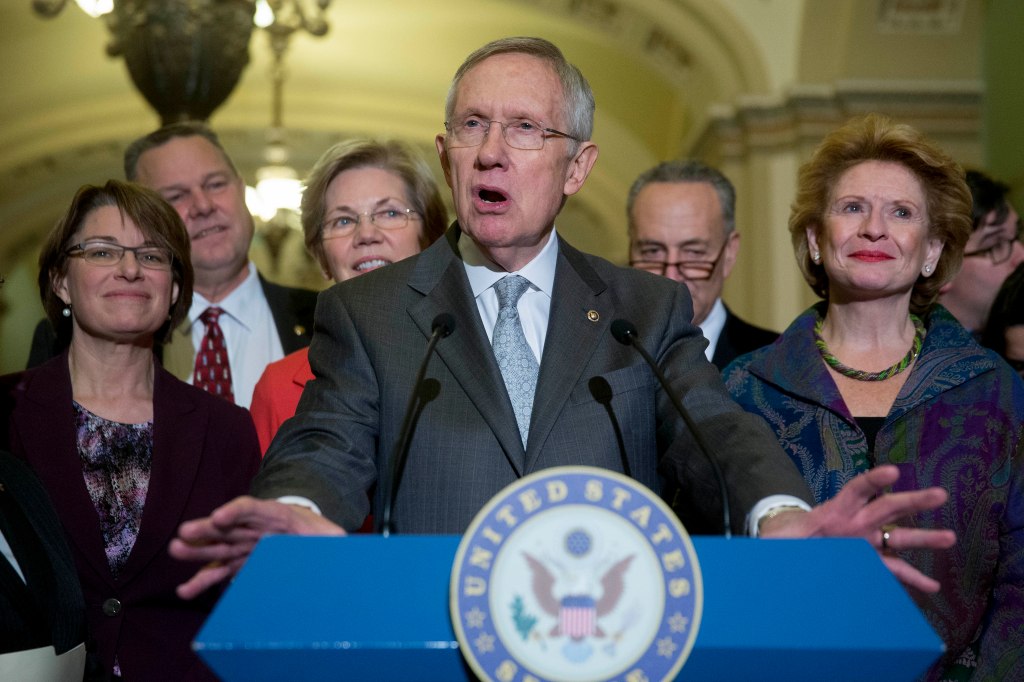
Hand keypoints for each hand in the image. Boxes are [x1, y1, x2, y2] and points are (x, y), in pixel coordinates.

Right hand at [169, 496, 345, 599]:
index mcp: (276, 515)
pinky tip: (185, 590)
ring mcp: (244, 545)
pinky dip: (202, 580)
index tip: (219, 517)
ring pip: (218, 547)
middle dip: (206, 529)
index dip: (235, 511)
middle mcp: (254, 528)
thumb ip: (334, 540)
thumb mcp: (332, 536)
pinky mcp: (239, 563)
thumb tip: (344, 548)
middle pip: (228, 526)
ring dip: (197, 551)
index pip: (252, 507)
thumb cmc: (318, 535)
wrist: (310, 540)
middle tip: (184, 533)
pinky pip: (219, 571)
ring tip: (176, 551)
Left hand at [759, 465, 956, 592]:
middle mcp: (858, 522)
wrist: (797, 547)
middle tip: (940, 494)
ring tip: (949, 538)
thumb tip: (754, 548)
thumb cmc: (789, 538)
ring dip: (924, 538)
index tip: (893, 472)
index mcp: (836, 510)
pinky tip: (932, 587)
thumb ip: (770, 543)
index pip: (857, 490)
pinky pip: (895, 569)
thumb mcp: (777, 540)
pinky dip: (913, 578)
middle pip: (889, 508)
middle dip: (913, 501)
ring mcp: (869, 541)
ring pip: (900, 536)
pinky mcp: (872, 561)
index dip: (874, 481)